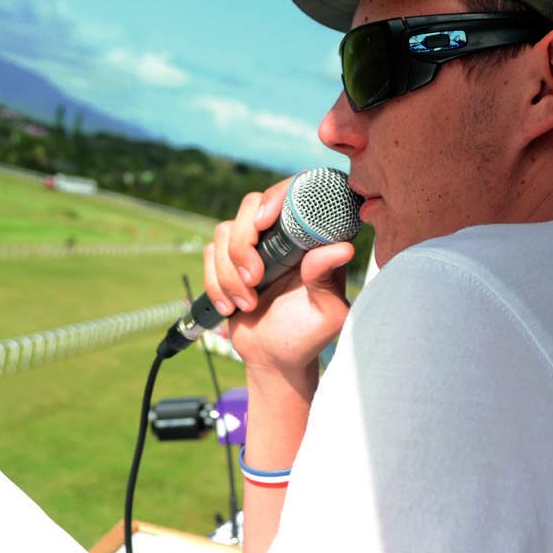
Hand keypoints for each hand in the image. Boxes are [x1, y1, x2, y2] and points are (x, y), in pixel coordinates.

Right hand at [202, 178, 355, 379]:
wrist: (274, 358)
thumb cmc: (307, 335)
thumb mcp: (327, 314)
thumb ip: (328, 279)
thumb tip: (342, 248)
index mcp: (311, 239)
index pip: (295, 194)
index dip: (276, 197)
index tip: (263, 224)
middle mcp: (282, 235)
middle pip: (251, 205)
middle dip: (243, 243)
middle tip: (254, 278)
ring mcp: (253, 245)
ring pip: (224, 230)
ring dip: (229, 272)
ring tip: (247, 304)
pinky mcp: (228, 260)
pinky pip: (210, 253)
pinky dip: (215, 283)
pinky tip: (231, 307)